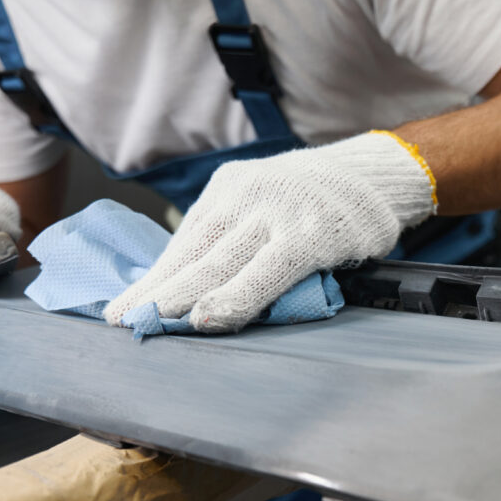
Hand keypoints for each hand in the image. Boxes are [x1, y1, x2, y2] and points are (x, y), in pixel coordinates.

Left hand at [104, 131, 435, 332]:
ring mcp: (278, 214)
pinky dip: (234, 299)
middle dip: (156, 293)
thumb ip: (236, 240)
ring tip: (152, 325)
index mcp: (229, 190)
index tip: (122, 311)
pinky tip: (209, 319)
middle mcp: (247, 196)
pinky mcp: (310, 236)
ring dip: (182, 299)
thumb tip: (191, 288)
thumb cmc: (320, 202)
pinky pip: (265, 274)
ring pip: (220, 263)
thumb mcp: (267, 205)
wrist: (378, 175)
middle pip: (193, 253)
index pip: (184, 243)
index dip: (152, 280)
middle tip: (124, 324)